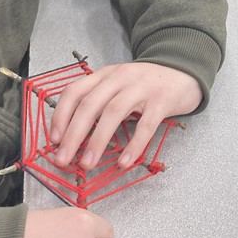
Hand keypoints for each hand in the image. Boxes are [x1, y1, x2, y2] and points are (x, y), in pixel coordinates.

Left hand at [49, 62, 201, 169]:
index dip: (61, 115)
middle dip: (73, 134)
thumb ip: (98, 101)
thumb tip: (72, 134)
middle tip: (63, 160)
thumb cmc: (146, 85)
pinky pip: (145, 125)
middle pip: (90, 104)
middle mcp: (120, 78)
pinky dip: (133, 145)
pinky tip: (123, 163)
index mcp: (105, 75)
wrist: (183, 73)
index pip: (75, 91)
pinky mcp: (161, 102)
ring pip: (113, 113)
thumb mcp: (118, 85)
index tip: (54, 140)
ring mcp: (142, 88)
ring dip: (97, 141)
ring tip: (87, 164)